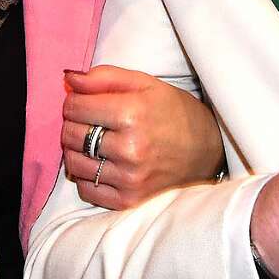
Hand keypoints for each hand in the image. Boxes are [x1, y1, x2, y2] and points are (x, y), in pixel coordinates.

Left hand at [60, 65, 224, 207]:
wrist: (208, 152)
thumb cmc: (174, 112)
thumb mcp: (145, 84)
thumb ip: (105, 77)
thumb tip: (69, 78)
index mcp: (132, 114)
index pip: (75, 107)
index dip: (74, 100)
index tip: (83, 102)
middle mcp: (130, 148)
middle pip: (70, 134)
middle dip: (73, 123)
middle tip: (89, 121)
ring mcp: (129, 178)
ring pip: (74, 163)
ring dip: (76, 150)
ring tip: (94, 142)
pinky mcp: (129, 201)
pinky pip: (86, 189)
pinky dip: (86, 176)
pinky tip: (101, 164)